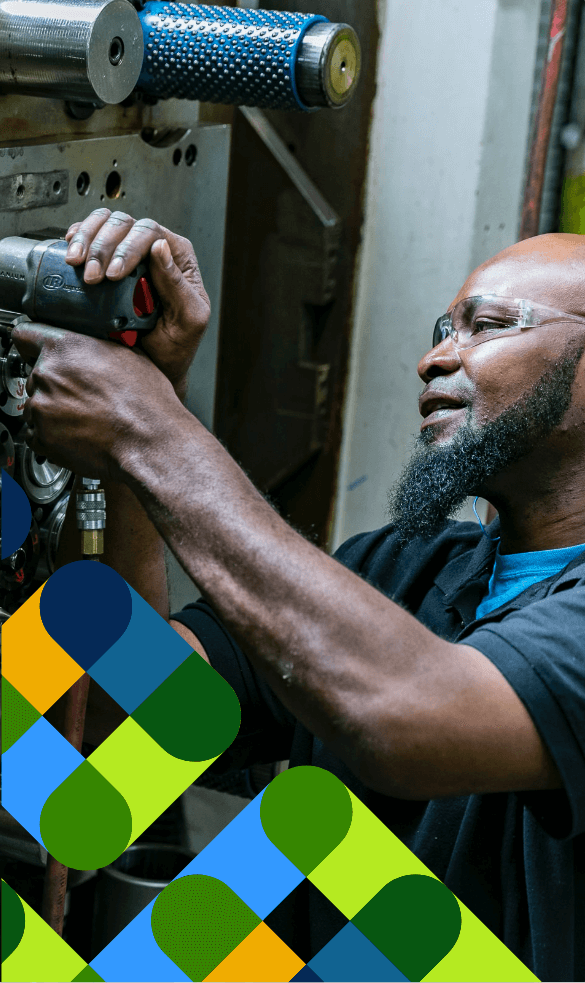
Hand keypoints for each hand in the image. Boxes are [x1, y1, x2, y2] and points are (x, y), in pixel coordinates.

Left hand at [10, 324, 184, 479]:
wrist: (149, 442)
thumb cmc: (145, 403)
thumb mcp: (127, 355)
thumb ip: (95, 347)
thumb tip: (91, 347)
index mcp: (64, 347)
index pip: (25, 335)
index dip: (34, 343)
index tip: (37, 350)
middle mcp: (47, 374)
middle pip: (36, 373)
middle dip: (55, 382)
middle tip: (82, 392)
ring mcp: (41, 408)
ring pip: (36, 403)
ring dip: (54, 409)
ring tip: (85, 415)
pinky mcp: (42, 437)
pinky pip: (37, 432)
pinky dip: (53, 433)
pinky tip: (79, 431)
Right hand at [64, 208, 209, 397]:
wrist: (154, 364)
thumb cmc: (175, 345)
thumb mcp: (187, 319)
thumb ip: (177, 285)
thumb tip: (160, 248)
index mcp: (178, 257)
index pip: (151, 233)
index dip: (129, 248)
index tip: (113, 274)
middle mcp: (154, 249)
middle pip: (125, 225)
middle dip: (104, 247)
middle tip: (92, 277)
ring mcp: (130, 253)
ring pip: (105, 224)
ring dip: (87, 240)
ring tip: (76, 264)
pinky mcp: (108, 261)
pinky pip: (91, 234)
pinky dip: (78, 238)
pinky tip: (71, 251)